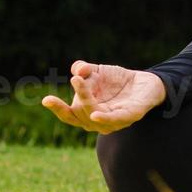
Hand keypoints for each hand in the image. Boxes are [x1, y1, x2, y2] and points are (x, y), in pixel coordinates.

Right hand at [41, 61, 165, 134]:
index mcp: (86, 112)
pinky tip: (95, 114)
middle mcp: (98, 121)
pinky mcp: (130, 116)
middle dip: (77, 95)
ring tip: (80, 83)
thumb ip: (84, 69)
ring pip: (94, 116)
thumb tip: (77, 70)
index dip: (57, 109)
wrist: (146, 81)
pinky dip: (104, 118)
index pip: (68, 115)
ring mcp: (114, 121)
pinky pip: (115, 120)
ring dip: (86, 100)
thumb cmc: (116, 80)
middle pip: (81, 113)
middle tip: (76, 79)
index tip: (46, 99)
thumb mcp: (97, 71)